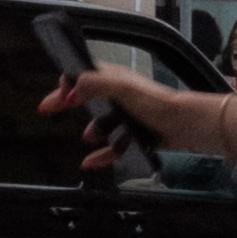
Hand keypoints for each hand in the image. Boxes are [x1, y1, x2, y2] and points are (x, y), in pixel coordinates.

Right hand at [39, 65, 210, 171]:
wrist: (188, 125)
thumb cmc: (158, 103)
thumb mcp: (123, 89)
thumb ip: (96, 84)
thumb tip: (72, 86)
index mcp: (116, 80)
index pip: (86, 75)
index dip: (69, 82)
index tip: (57, 94)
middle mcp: (121, 95)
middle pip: (88, 97)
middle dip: (68, 102)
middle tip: (48, 108)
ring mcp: (130, 116)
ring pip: (103, 124)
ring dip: (93, 131)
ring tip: (88, 138)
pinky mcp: (138, 135)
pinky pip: (115, 145)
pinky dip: (102, 154)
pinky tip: (90, 162)